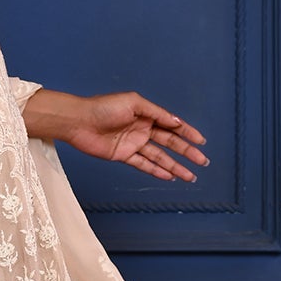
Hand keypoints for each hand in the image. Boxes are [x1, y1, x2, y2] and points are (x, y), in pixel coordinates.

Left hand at [20, 87, 208, 182]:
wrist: (78, 121)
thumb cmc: (102, 107)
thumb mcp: (134, 103)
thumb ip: (157, 113)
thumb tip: (177, 122)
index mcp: (146, 114)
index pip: (172, 125)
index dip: (188, 133)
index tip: (201, 142)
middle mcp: (142, 129)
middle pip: (170, 143)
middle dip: (187, 152)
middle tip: (202, 162)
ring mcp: (133, 143)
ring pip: (159, 157)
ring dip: (175, 166)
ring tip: (190, 176)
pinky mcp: (123, 155)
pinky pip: (143, 164)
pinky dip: (156, 171)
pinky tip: (169, 176)